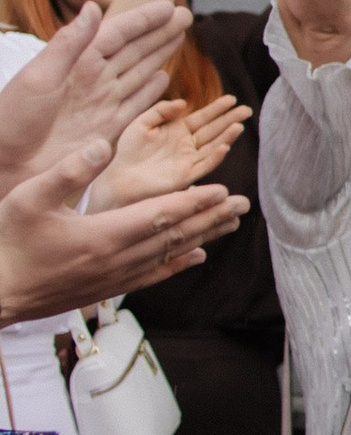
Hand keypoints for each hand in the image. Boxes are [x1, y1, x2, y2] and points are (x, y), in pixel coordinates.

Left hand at [0, 0, 191, 190]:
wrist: (5, 164)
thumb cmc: (12, 119)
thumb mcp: (38, 76)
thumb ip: (68, 44)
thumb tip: (93, 8)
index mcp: (77, 62)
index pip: (118, 33)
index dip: (144, 20)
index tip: (169, 6)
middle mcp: (93, 79)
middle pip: (134, 49)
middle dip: (159, 32)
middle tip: (185, 16)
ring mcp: (101, 103)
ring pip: (139, 72)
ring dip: (160, 54)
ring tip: (178, 38)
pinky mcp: (107, 128)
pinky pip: (135, 104)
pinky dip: (151, 91)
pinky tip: (162, 78)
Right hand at [0, 148, 245, 322]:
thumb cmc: (7, 242)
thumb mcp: (29, 198)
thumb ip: (67, 171)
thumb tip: (99, 146)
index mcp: (101, 236)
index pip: (159, 215)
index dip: (193, 202)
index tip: (223, 191)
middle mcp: (115, 260)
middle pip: (174, 236)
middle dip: (210, 219)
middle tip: (243, 206)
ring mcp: (112, 278)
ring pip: (168, 256)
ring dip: (202, 238)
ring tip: (229, 225)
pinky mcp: (105, 289)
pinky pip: (152, 275)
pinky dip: (177, 264)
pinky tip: (195, 257)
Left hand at [94, 93, 247, 209]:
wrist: (119, 177)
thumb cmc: (129, 151)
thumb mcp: (142, 123)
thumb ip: (161, 110)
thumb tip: (184, 103)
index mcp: (178, 130)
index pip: (203, 117)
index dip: (217, 108)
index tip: (232, 99)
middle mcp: (187, 145)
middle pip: (214, 130)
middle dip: (230, 119)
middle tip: (247, 109)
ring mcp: (189, 160)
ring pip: (213, 146)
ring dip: (227, 137)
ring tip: (239, 125)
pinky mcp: (187, 176)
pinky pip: (205, 165)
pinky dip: (216, 156)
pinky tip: (224, 146)